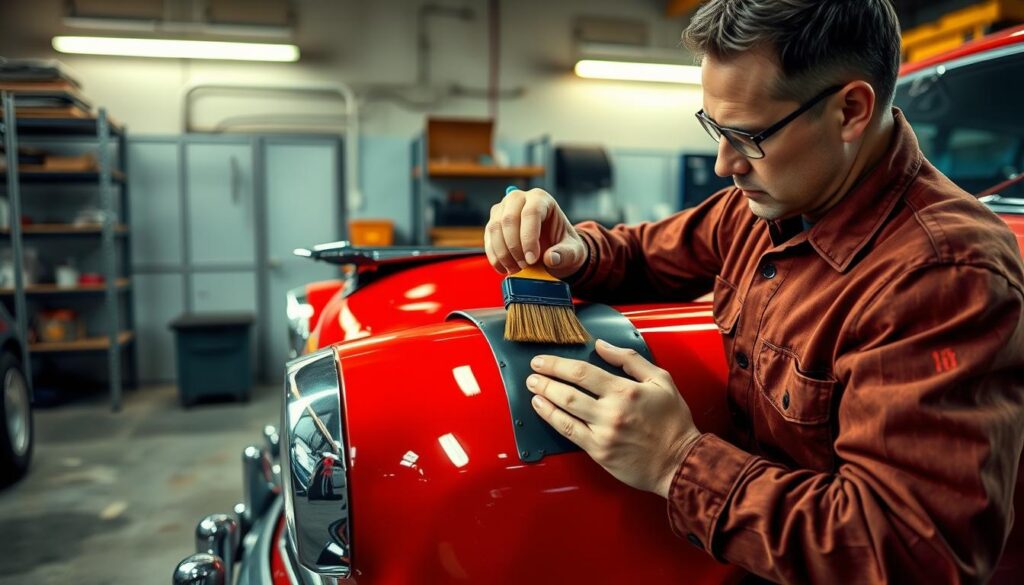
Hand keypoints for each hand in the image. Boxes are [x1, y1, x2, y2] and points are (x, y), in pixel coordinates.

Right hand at [485, 187, 586, 278]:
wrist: (552, 248)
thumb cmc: (563, 245)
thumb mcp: (573, 252)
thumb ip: (565, 254)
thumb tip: (551, 258)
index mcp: (541, 199)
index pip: (531, 212)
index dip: (529, 237)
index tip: (532, 259)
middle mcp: (519, 199)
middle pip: (509, 219)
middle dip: (514, 247)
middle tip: (524, 266)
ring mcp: (503, 209)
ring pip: (494, 228)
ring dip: (503, 253)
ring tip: (516, 269)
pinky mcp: (493, 223)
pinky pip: (488, 239)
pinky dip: (494, 256)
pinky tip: (505, 269)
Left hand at [526, 339, 701, 497]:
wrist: (680, 461)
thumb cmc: (673, 422)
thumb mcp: (660, 380)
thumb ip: (629, 360)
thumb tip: (602, 345)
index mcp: (626, 390)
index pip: (582, 372)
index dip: (557, 364)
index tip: (543, 360)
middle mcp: (612, 411)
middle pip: (568, 390)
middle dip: (546, 379)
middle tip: (533, 373)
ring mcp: (603, 433)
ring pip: (565, 410)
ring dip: (544, 397)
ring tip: (534, 389)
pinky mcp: (599, 451)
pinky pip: (569, 432)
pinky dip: (552, 418)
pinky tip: (543, 409)